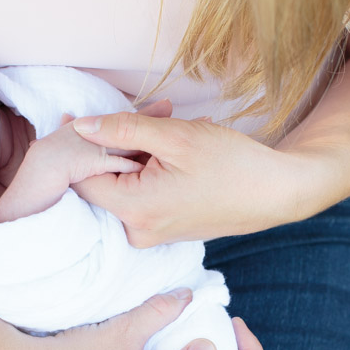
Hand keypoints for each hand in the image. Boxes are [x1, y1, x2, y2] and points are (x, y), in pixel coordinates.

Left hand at [71, 112, 281, 247]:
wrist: (275, 193)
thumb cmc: (233, 165)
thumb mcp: (176, 136)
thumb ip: (123, 129)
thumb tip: (79, 126)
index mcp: (135, 210)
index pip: (81, 179)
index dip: (75, 146)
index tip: (75, 116)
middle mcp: (137, 231)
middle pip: (99, 183)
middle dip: (110, 145)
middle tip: (140, 115)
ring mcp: (150, 234)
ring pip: (120, 186)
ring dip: (133, 154)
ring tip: (169, 129)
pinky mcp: (162, 230)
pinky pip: (139, 196)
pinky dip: (146, 169)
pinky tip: (173, 151)